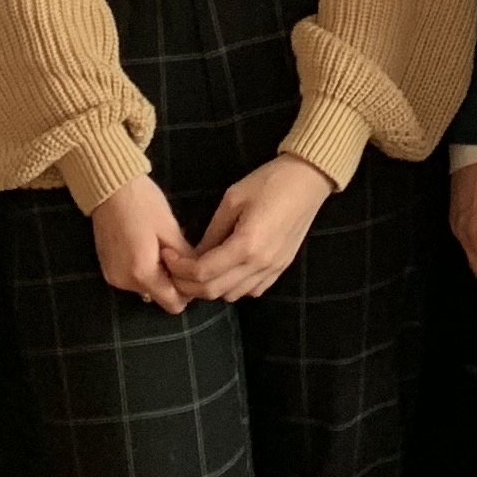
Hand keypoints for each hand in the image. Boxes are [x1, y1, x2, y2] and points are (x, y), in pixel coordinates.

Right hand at [87, 175, 199, 311]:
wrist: (110, 188)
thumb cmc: (144, 203)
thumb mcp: (170, 229)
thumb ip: (185, 258)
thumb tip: (198, 275)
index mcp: (142, 273)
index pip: (173, 304)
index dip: (188, 290)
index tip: (192, 269)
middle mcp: (124, 282)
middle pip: (159, 296)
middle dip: (173, 281)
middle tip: (179, 253)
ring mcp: (112, 277)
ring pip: (147, 288)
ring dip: (158, 274)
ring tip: (163, 247)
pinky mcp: (107, 269)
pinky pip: (133, 279)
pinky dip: (145, 270)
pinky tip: (148, 247)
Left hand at [183, 153, 334, 302]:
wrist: (308, 180)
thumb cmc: (269, 182)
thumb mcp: (232, 200)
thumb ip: (212, 233)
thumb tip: (194, 256)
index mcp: (246, 244)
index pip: (203, 273)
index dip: (179, 270)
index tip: (168, 256)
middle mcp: (260, 264)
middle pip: (214, 291)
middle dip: (188, 284)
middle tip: (175, 268)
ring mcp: (273, 269)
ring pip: (231, 295)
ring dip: (210, 288)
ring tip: (198, 270)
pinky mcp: (281, 268)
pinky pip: (251, 291)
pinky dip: (232, 287)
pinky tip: (226, 271)